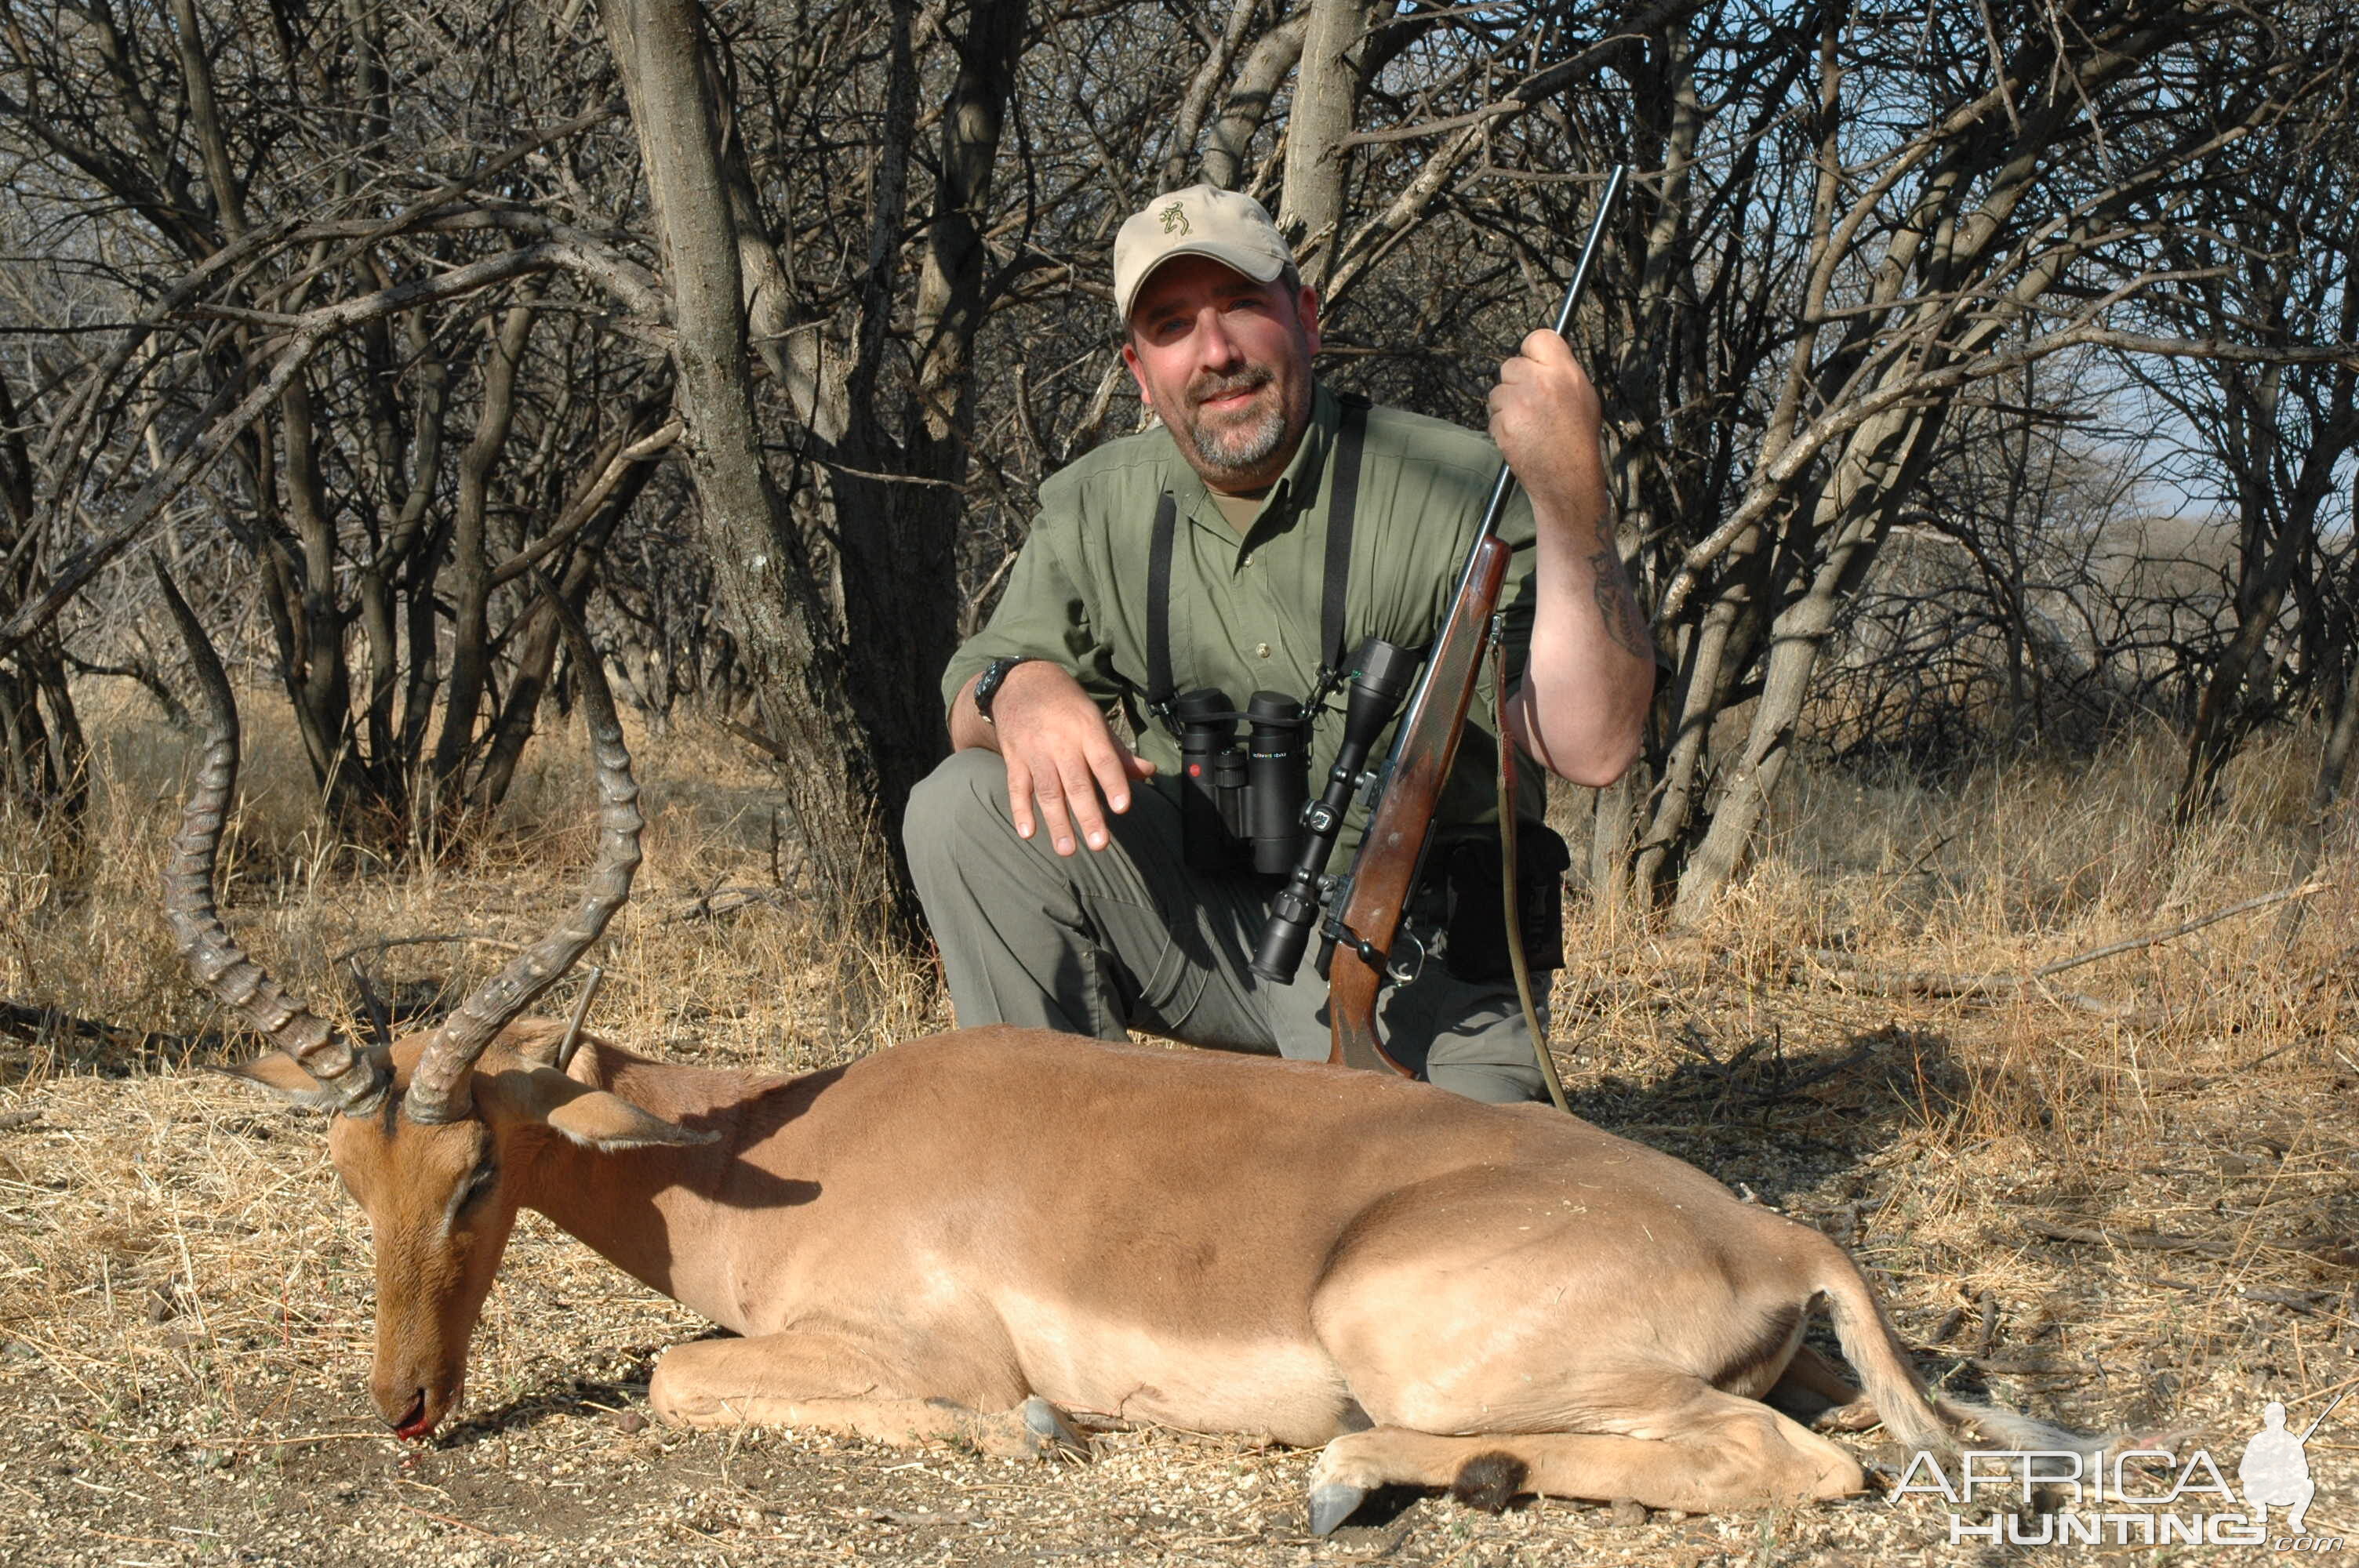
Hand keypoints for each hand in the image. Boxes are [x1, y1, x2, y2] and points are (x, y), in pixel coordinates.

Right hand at [981, 662, 1156, 855]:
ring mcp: (1034, 751)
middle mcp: (1060, 742)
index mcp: (1086, 730)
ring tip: (1067, 850)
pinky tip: (1028, 833)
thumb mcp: (1095, 719)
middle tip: (1099, 845)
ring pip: (1047, 791)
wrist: (1019, 683)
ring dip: (1057, 822)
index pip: (1103, 759)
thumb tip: (1148, 772)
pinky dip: (1020, 811)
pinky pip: (1017, 787)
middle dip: (1088, 815)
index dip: (1114, 783)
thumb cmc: (1066, 706)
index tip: (1122, 808)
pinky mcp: (1014, 759)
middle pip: (1076, 782)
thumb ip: (1118, 752)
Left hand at [1487, 329, 1605, 522]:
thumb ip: (1561, 371)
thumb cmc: (1578, 438)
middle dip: (1516, 381)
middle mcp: (1540, 383)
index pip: (1537, 338)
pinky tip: (1521, 437)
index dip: (1532, 351)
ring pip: (1498, 391)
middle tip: (1531, 401)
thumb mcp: (1583, 395)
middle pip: (1510, 365)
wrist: (1568, 477)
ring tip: (1528, 423)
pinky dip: (1502, 426)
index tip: (1533, 363)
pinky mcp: (1503, 424)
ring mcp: (1519, 404)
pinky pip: (1493, 416)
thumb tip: (1540, 355)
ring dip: (1507, 405)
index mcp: (1564, 372)